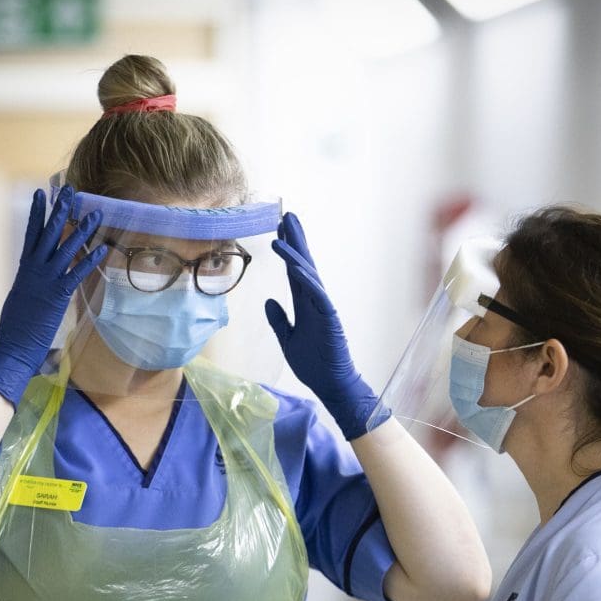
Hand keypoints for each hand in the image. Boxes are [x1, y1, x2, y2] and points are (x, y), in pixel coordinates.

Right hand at [0, 186, 108, 404]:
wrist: (12, 343)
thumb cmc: (15, 326)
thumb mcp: (21, 297)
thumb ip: (30, 284)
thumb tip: (32, 280)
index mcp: (25, 268)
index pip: (32, 233)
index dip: (37, 212)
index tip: (41, 193)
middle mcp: (35, 269)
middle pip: (49, 233)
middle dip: (60, 210)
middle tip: (69, 190)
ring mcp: (46, 280)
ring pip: (66, 249)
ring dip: (82, 230)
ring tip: (95, 214)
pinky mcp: (57, 294)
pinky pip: (77, 273)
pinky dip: (91, 260)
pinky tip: (103, 248)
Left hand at [264, 213, 386, 440]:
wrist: (331, 384)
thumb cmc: (313, 364)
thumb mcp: (287, 339)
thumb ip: (278, 320)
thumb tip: (268, 301)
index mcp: (305, 304)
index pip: (294, 271)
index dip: (288, 250)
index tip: (279, 229)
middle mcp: (315, 301)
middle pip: (303, 264)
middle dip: (295, 239)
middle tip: (286, 215)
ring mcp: (324, 308)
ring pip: (309, 274)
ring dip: (297, 253)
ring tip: (284, 233)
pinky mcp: (330, 319)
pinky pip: (317, 295)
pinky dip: (307, 279)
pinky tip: (296, 266)